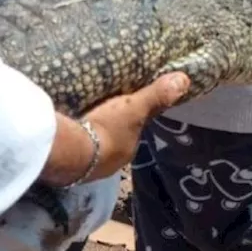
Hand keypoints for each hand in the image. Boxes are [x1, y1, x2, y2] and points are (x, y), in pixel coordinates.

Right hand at [40, 73, 189, 186]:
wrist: (72, 152)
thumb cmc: (107, 129)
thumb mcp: (134, 107)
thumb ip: (156, 95)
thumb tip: (185, 80)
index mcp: (128, 150)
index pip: (131, 134)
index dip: (127, 122)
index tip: (119, 110)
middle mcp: (111, 164)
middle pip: (111, 143)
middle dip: (106, 133)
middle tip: (98, 116)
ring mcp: (89, 170)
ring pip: (92, 151)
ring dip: (88, 141)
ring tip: (80, 125)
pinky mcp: (67, 170)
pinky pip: (73, 154)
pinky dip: (73, 146)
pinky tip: (66, 137)